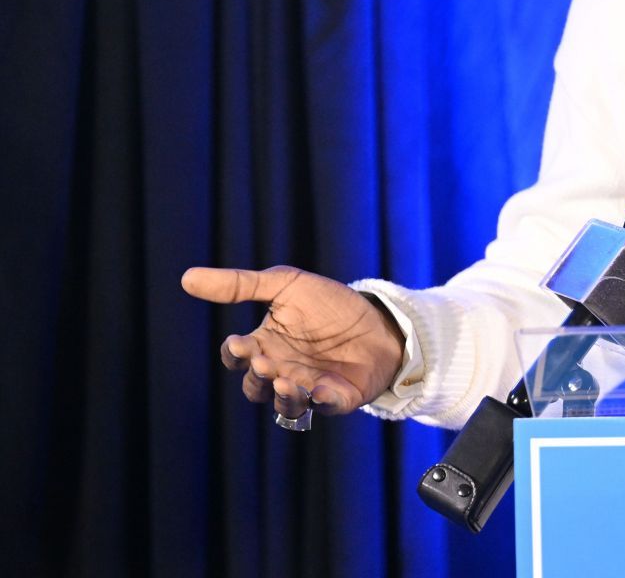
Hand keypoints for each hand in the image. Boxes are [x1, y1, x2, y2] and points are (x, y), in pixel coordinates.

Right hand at [181, 265, 406, 422]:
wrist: (379, 319)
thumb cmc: (328, 305)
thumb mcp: (285, 284)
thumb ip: (240, 285)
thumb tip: (186, 278)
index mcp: (264, 345)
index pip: (236, 356)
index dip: (234, 354)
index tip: (239, 343)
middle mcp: (280, 371)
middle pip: (254, 385)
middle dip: (256, 376)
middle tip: (263, 361)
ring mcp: (308, 387)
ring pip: (284, 404)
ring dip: (282, 395)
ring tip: (284, 379)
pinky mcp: (337, 397)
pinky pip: (324, 406)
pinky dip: (321, 400)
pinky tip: (322, 389)